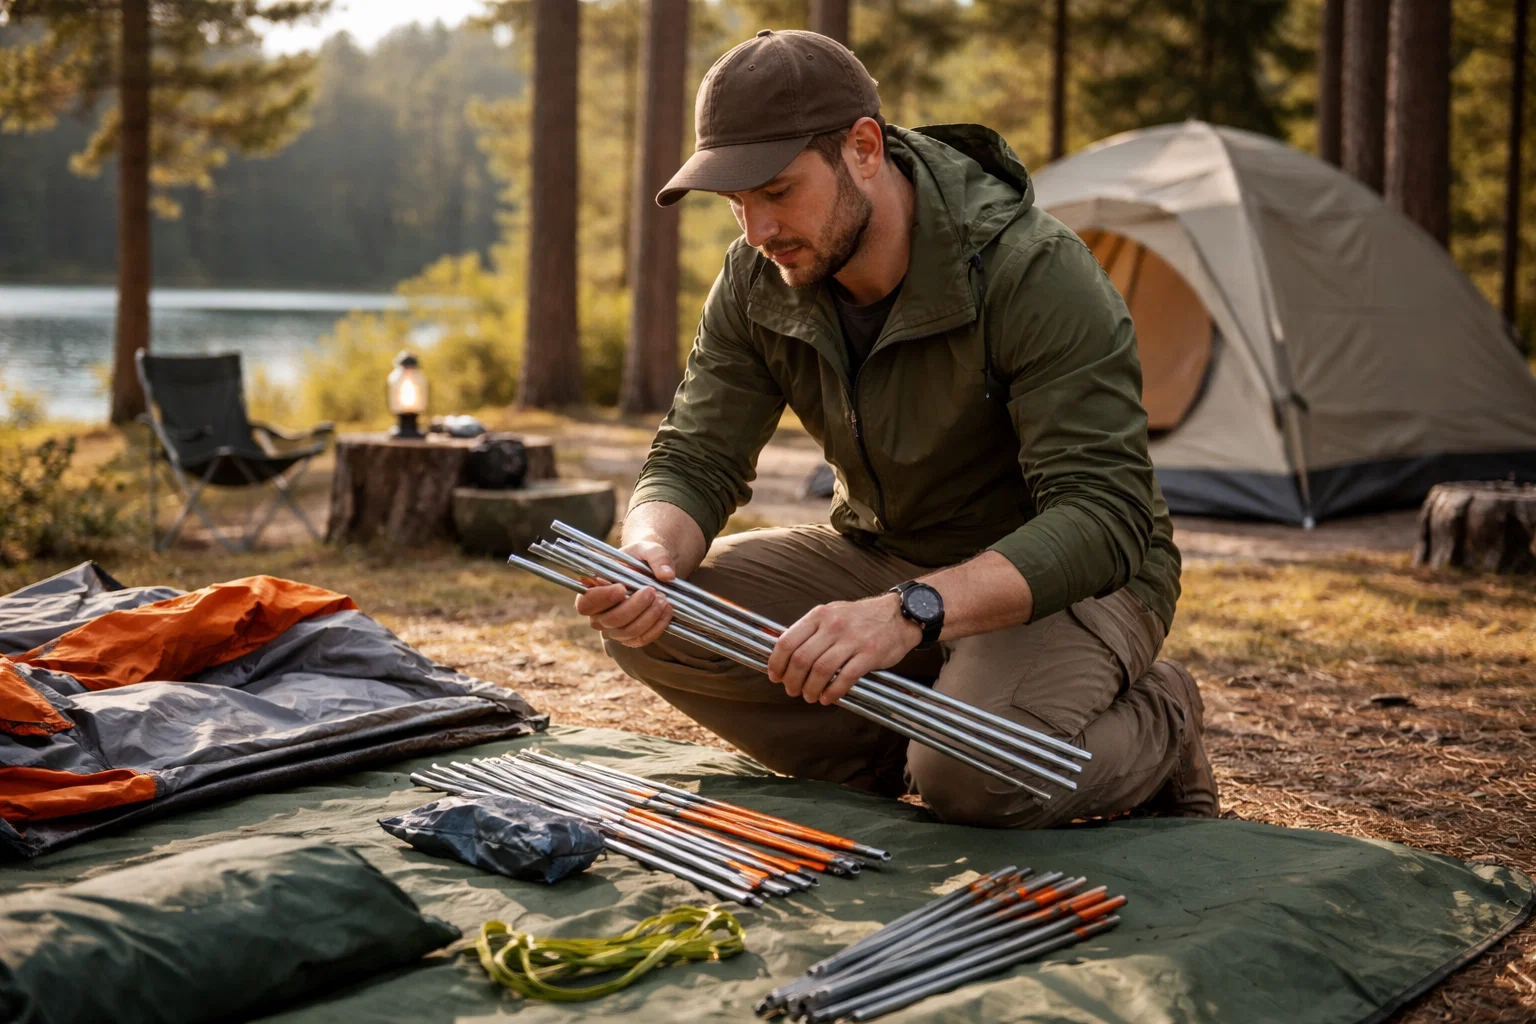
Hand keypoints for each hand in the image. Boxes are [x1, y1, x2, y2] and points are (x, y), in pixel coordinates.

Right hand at [573, 540, 677, 646]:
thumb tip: (667, 575)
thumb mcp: (648, 549)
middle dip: (634, 607)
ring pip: (627, 632)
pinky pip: (641, 639)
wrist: (653, 572)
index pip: (586, 603)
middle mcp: (598, 614)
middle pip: (610, 620)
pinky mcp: (630, 638)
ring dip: (648, 617)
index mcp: (592, 590)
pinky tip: (667, 611)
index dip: (602, 599)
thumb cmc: (642, 559)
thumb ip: (657, 556)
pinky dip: (657, 627)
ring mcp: (614, 629)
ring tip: (664, 600)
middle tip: (652, 591)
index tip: (622, 588)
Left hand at [767, 592, 922, 704]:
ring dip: (810, 689)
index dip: (777, 663)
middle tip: (792, 690)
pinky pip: (845, 678)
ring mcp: (853, 639)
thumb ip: (811, 631)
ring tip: (810, 696)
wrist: (899, 615)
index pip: (787, 641)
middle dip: (792, 681)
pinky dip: (833, 692)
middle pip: (801, 659)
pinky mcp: (870, 654)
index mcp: (820, 615)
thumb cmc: (862, 618)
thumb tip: (785, 655)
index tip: (775, 676)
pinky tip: (829, 698)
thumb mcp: (832, 614)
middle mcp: (834, 625)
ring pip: (820, 670)